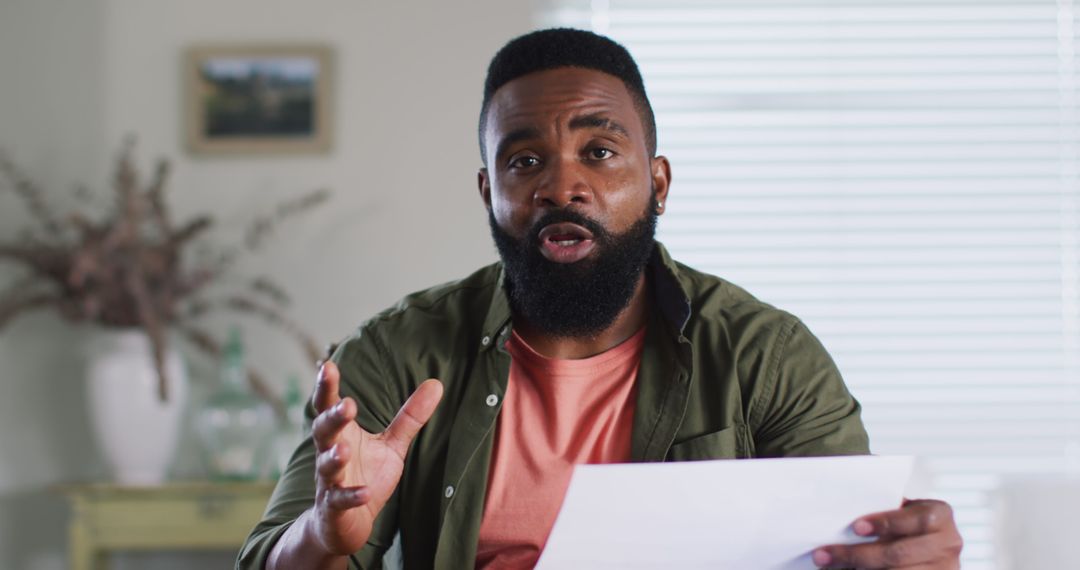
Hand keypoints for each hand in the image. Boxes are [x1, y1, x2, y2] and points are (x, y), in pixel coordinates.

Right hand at [308, 361, 442, 554]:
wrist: (343, 524)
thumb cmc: (365, 476)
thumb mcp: (391, 445)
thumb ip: (409, 417)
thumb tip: (436, 382)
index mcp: (342, 434)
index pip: (329, 406)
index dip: (326, 387)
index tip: (327, 366)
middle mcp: (329, 454)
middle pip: (323, 431)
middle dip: (332, 418)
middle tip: (346, 404)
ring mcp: (330, 482)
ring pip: (327, 466)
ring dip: (334, 457)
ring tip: (345, 449)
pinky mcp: (334, 509)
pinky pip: (339, 501)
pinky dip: (351, 496)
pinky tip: (365, 493)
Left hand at [812, 499, 962, 568]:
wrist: (928, 545)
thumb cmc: (905, 523)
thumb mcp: (903, 509)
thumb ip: (882, 507)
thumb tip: (836, 507)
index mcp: (940, 515)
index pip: (915, 519)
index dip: (886, 523)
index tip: (856, 527)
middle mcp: (948, 543)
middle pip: (898, 554)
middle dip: (857, 556)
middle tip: (823, 555)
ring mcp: (945, 569)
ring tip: (829, 566)